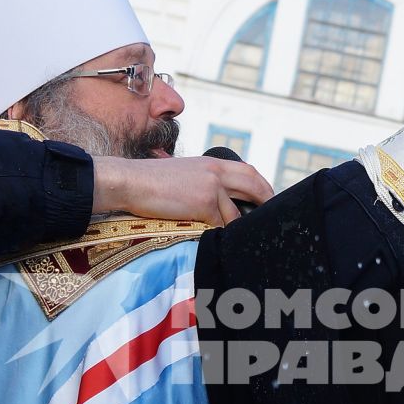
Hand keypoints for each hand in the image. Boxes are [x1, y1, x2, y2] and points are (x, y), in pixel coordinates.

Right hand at [93, 154, 274, 224]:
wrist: (131, 181)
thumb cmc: (151, 181)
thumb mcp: (184, 173)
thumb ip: (205, 181)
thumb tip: (218, 201)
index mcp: (212, 163)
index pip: (249, 172)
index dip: (263, 187)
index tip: (268, 200)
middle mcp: (216, 172)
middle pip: (255, 186)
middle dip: (267, 202)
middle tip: (273, 219)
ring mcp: (211, 188)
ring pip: (236, 214)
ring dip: (236, 227)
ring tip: (238, 238)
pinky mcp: (203, 204)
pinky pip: (220, 224)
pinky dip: (220, 234)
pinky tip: (218, 241)